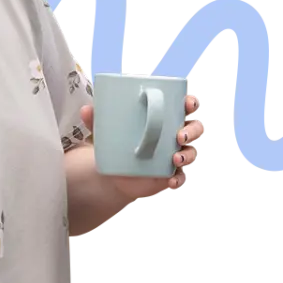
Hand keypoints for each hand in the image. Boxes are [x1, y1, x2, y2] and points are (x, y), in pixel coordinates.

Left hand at [79, 91, 203, 200]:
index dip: (190, 102)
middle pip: (195, 129)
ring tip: (175, 159)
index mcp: (165, 118)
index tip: (187, 103)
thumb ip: (97, 120)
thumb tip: (87, 109)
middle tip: (179, 135)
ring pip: (191, 153)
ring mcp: (174, 156)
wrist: (113, 174)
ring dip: (187, 155)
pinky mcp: (169, 176)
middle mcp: (174, 136)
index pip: (184, 106)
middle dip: (193, 130)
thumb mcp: (107, 130)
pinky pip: (180, 178)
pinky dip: (177, 179)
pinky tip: (170, 180)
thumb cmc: (117, 144)